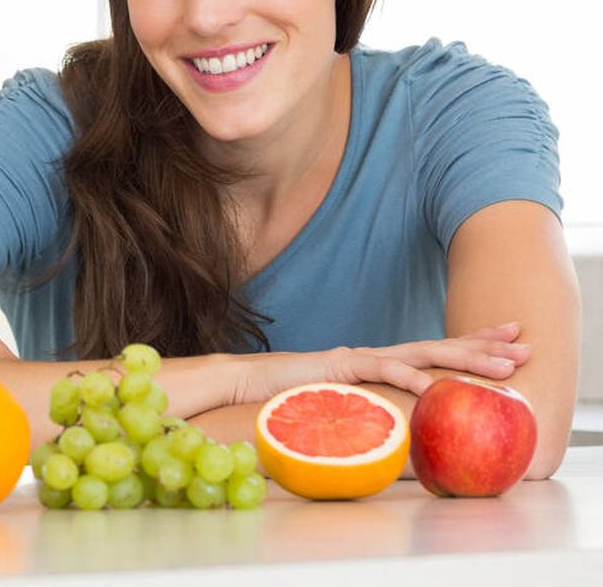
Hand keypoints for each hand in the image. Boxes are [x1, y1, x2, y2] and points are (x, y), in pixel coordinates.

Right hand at [232, 323, 529, 403]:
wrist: (246, 382)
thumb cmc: (289, 397)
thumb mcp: (340, 404)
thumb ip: (368, 407)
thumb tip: (395, 428)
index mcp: (377, 362)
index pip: (432, 351)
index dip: (471, 344)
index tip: (509, 341)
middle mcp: (375, 354)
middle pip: (438, 346)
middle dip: (483, 345)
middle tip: (524, 345)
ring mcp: (359, 357)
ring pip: (421, 354)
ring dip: (464, 359)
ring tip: (501, 367)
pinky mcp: (340, 366)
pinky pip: (380, 370)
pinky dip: (408, 377)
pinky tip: (434, 387)